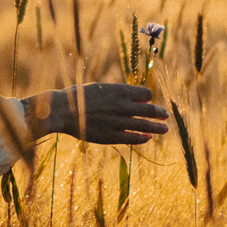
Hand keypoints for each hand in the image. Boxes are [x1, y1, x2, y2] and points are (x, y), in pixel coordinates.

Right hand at [23, 84, 169, 145]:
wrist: (61, 111)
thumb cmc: (76, 97)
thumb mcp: (98, 88)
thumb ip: (116, 93)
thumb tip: (132, 96)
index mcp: (119, 91)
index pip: (145, 94)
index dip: (148, 98)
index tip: (148, 101)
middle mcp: (122, 105)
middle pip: (149, 110)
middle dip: (160, 113)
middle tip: (166, 115)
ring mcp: (118, 121)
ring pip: (145, 125)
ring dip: (157, 127)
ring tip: (165, 129)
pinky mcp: (112, 135)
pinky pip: (133, 138)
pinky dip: (143, 138)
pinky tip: (148, 138)